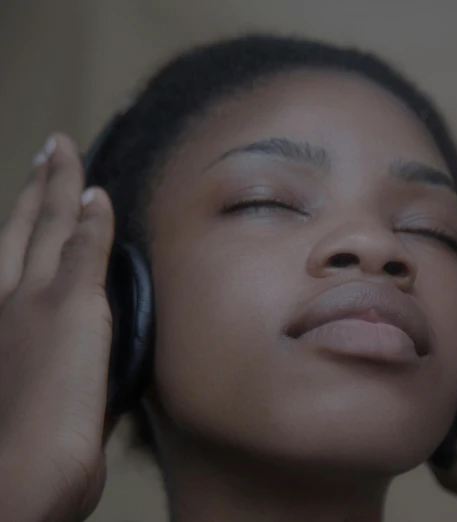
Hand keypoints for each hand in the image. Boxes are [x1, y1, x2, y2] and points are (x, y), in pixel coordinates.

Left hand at [0, 134, 114, 521]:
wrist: (40, 466)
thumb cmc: (52, 389)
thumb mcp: (71, 307)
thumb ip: (80, 254)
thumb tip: (89, 200)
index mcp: (24, 285)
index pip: (47, 218)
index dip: (58, 179)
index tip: (63, 142)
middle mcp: (18, 302)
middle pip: (26, 236)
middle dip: (39, 194)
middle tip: (46, 156)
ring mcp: (27, 333)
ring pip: (32, 267)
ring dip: (41, 232)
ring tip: (46, 207)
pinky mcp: (48, 364)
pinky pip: (54, 304)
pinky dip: (62, 281)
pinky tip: (63, 283)